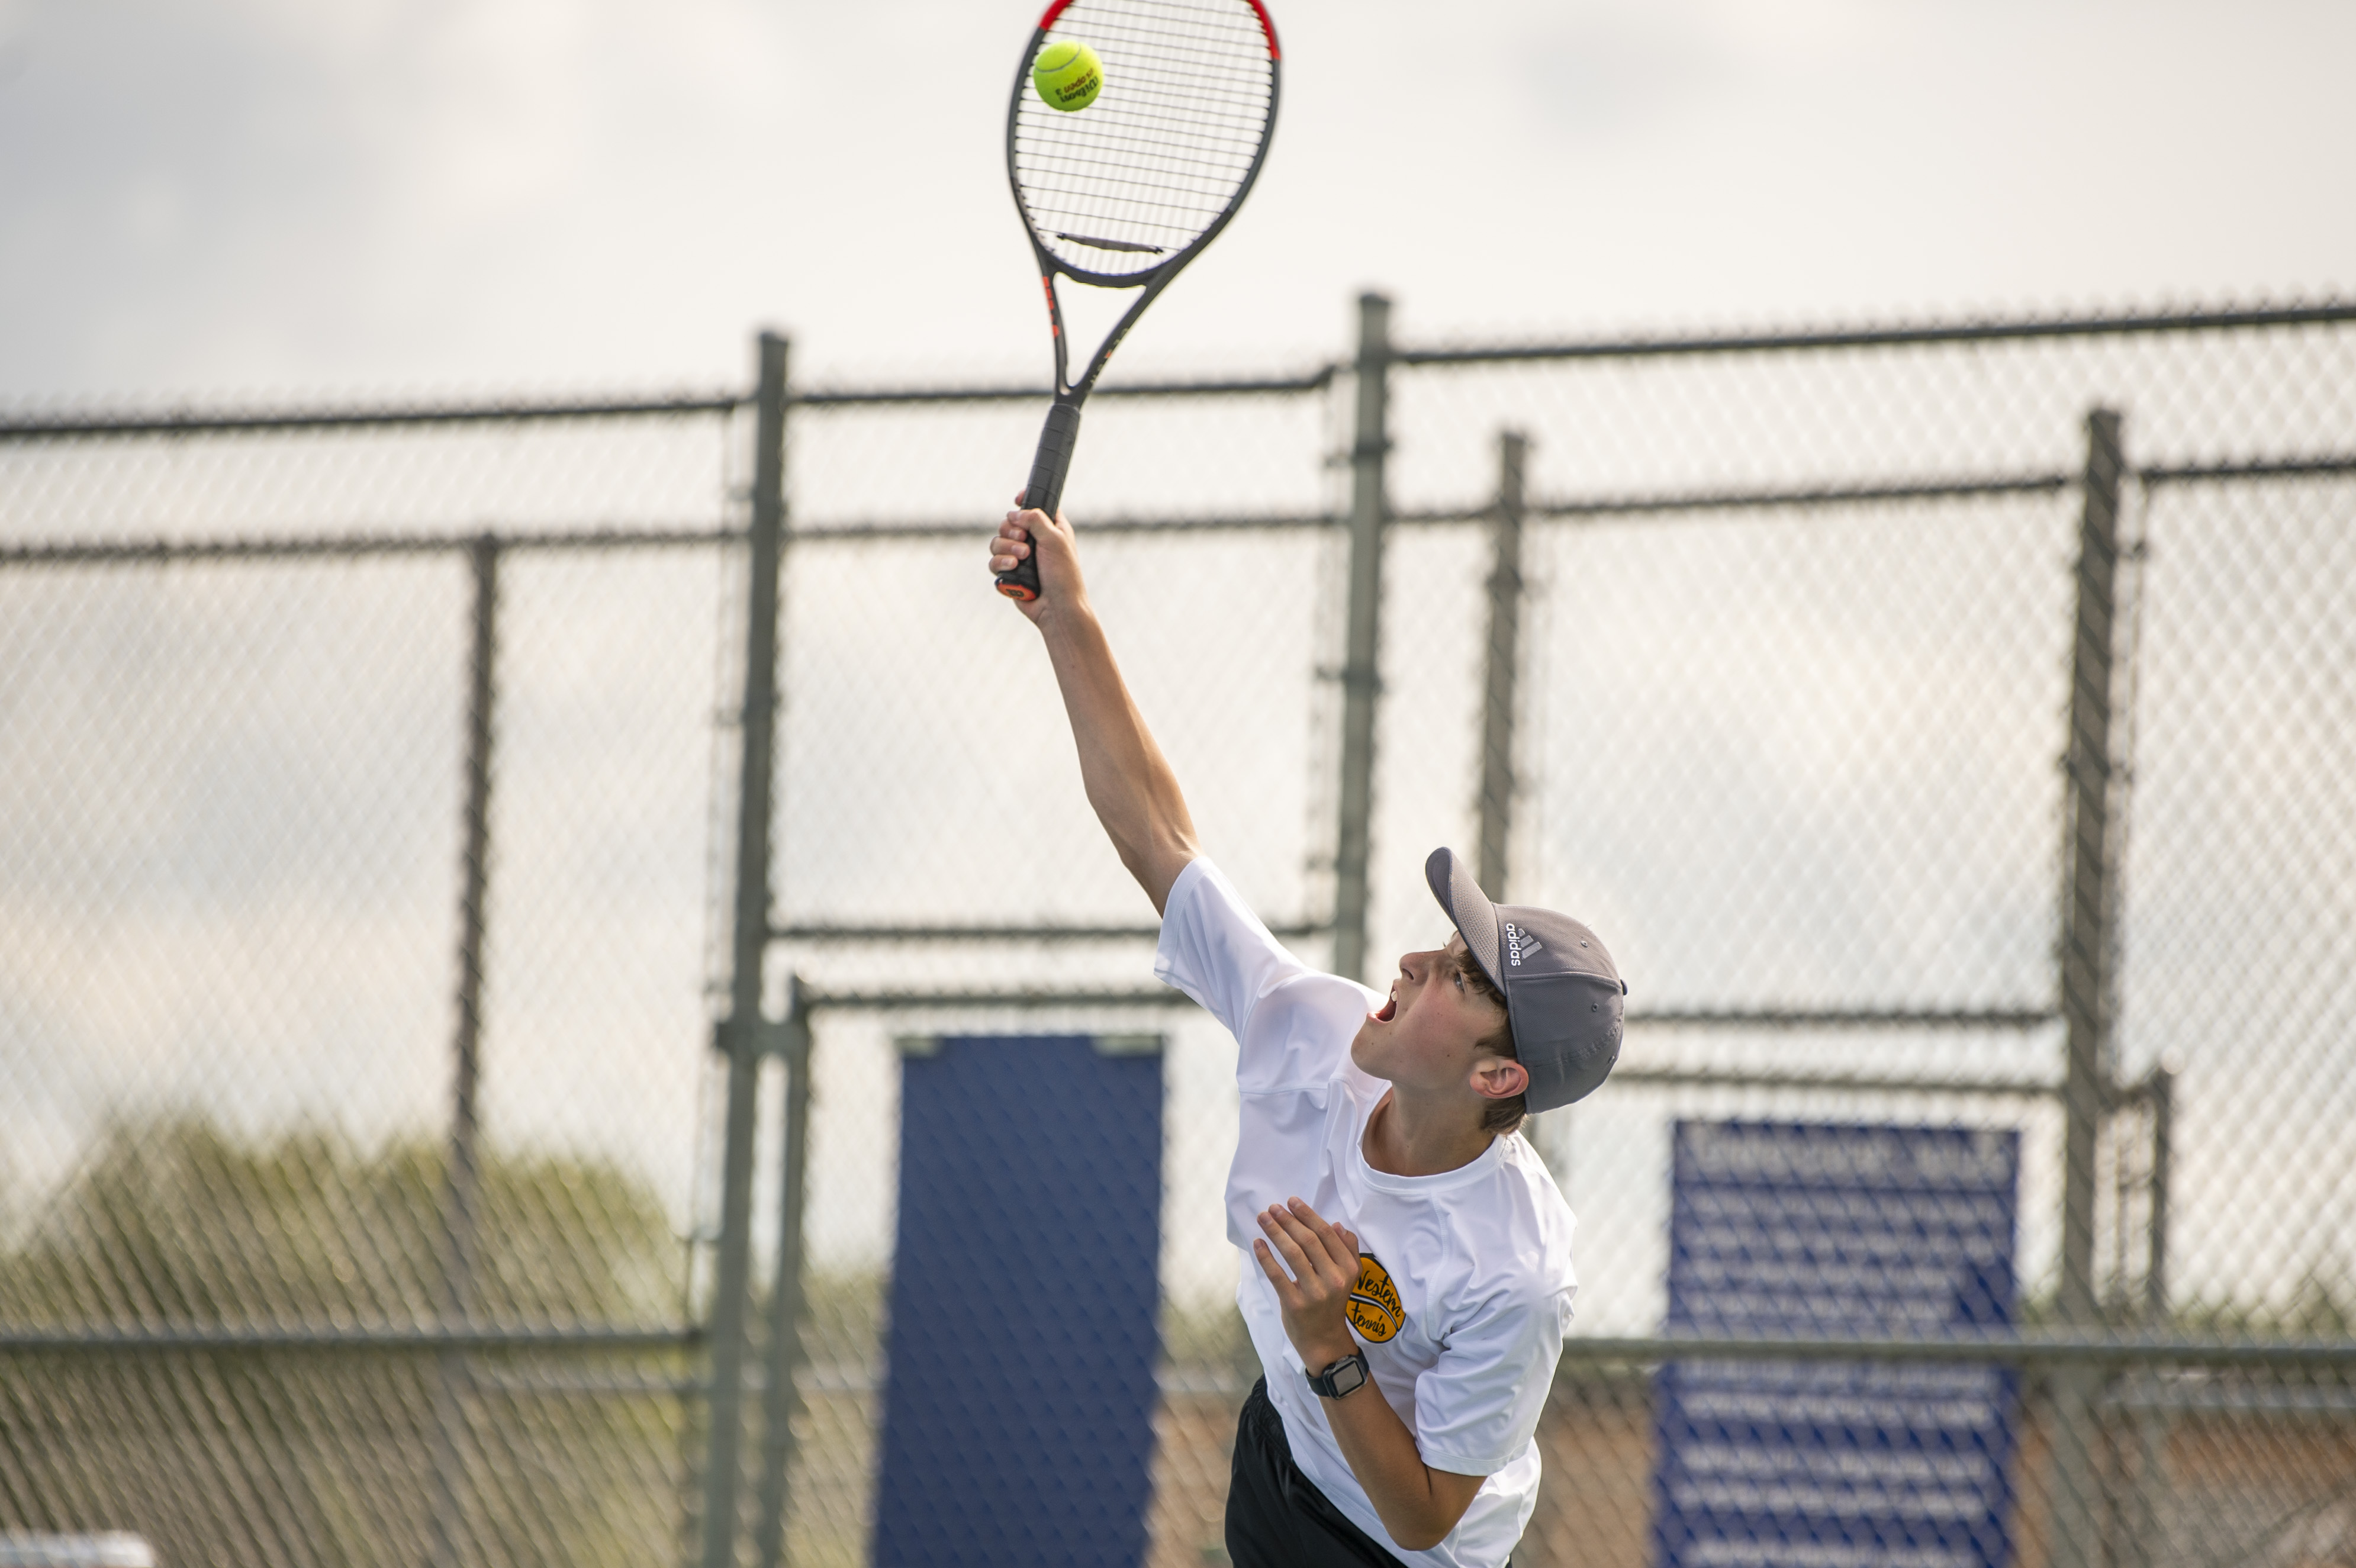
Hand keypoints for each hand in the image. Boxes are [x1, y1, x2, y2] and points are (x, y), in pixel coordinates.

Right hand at [988, 491, 1083, 623]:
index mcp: (1051, 529)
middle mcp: (1035, 541)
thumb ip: (1035, 519)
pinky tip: (1012, 568)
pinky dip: (1000, 563)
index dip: (1025, 501)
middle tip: (1023, 539)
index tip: (1017, 499)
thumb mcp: (1055, 540)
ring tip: (1021, 558)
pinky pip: (994, 562)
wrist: (1057, 608)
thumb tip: (1014, 513)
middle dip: (1011, 529)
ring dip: (1006, 547)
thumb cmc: (1063, 575)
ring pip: (998, 542)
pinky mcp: (1010, 574)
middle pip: (1009, 523)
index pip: (1035, 507)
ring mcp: (1021, 558)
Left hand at [1252, 1197, 1361, 1370]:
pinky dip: (1266, 1257)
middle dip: (1288, 1220)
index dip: (1308, 1215)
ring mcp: (1314, 1292)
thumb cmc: (1332, 1303)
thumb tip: (1338, 1225)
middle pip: (1308, 1241)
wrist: (1324, 1340)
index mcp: (1348, 1269)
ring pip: (1292, 1254)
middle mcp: (1334, 1279)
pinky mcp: (1295, 1304)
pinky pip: (1277, 1275)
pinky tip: (1258, 1243)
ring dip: (1275, 1232)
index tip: (1292, 1201)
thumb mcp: (1349, 1277)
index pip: (1326, 1234)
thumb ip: (1348, 1250)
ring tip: (1263, 1218)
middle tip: (1273, 1207)